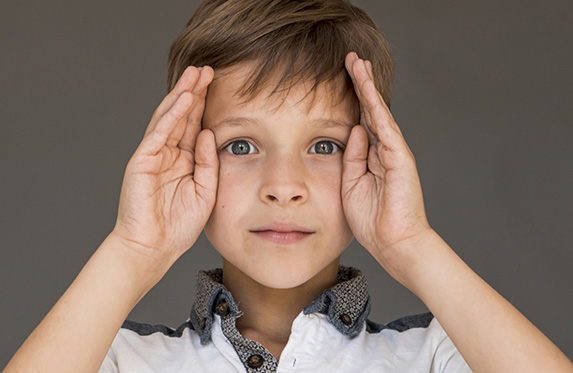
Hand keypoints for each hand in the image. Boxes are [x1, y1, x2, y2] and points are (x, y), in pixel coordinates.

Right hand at [112, 66, 216, 264]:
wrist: (154, 248)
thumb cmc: (179, 225)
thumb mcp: (205, 191)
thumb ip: (208, 162)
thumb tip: (209, 132)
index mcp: (184, 161)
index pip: (195, 126)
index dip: (205, 106)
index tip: (219, 85)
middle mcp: (168, 154)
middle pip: (182, 116)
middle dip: (194, 92)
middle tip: (207, 69)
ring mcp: (153, 155)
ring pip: (169, 118)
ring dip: (182, 95)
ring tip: (194, 73)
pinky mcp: (141, 161)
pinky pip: (158, 134)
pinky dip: (170, 116)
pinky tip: (183, 99)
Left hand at [342, 52, 430, 267]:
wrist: (393, 243)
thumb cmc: (373, 220)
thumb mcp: (351, 184)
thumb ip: (352, 157)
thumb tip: (354, 130)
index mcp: (372, 157)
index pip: (361, 121)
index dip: (352, 100)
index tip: (341, 79)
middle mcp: (385, 150)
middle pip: (370, 110)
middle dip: (360, 84)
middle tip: (351, 60)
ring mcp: (394, 153)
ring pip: (379, 113)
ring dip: (367, 88)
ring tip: (358, 64)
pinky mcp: (400, 159)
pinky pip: (386, 128)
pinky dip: (376, 108)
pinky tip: (367, 90)